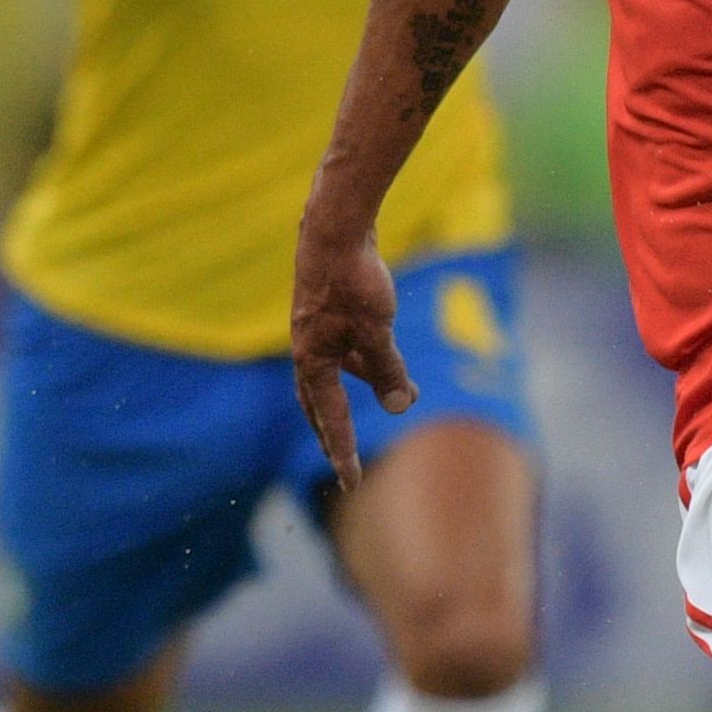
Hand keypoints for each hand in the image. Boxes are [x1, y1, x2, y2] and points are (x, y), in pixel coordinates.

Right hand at [290, 222, 409, 483]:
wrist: (335, 228)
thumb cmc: (353, 280)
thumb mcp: (378, 332)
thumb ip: (388, 371)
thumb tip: (400, 408)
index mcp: (311, 361)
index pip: (331, 418)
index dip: (343, 452)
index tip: (352, 482)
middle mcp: (308, 349)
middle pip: (319, 404)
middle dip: (333, 434)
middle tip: (344, 463)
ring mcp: (317, 330)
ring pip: (339, 373)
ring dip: (366, 387)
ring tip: (403, 396)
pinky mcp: (329, 312)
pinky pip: (345, 349)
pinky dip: (365, 361)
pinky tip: (385, 358)